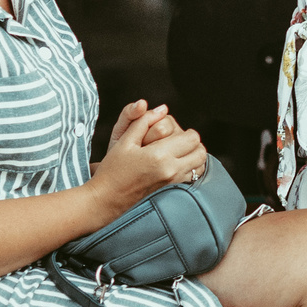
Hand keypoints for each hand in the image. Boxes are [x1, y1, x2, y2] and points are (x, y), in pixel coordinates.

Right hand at [92, 100, 207, 213]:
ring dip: (194, 155)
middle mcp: (170, 170)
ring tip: (179, 151)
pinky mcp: (171, 190)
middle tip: (179, 140)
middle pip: (200, 151)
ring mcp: (172, 182)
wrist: (106, 198)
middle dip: (193, 142)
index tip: (174, 132)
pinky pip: (193, 176)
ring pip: (200, 165)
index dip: (186, 132)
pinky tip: (177, 163)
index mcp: (159, 155)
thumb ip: (144, 121)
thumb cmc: (113, 169)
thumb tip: (162, 108)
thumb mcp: (124, 140)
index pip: (191, 138)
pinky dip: (191, 168)